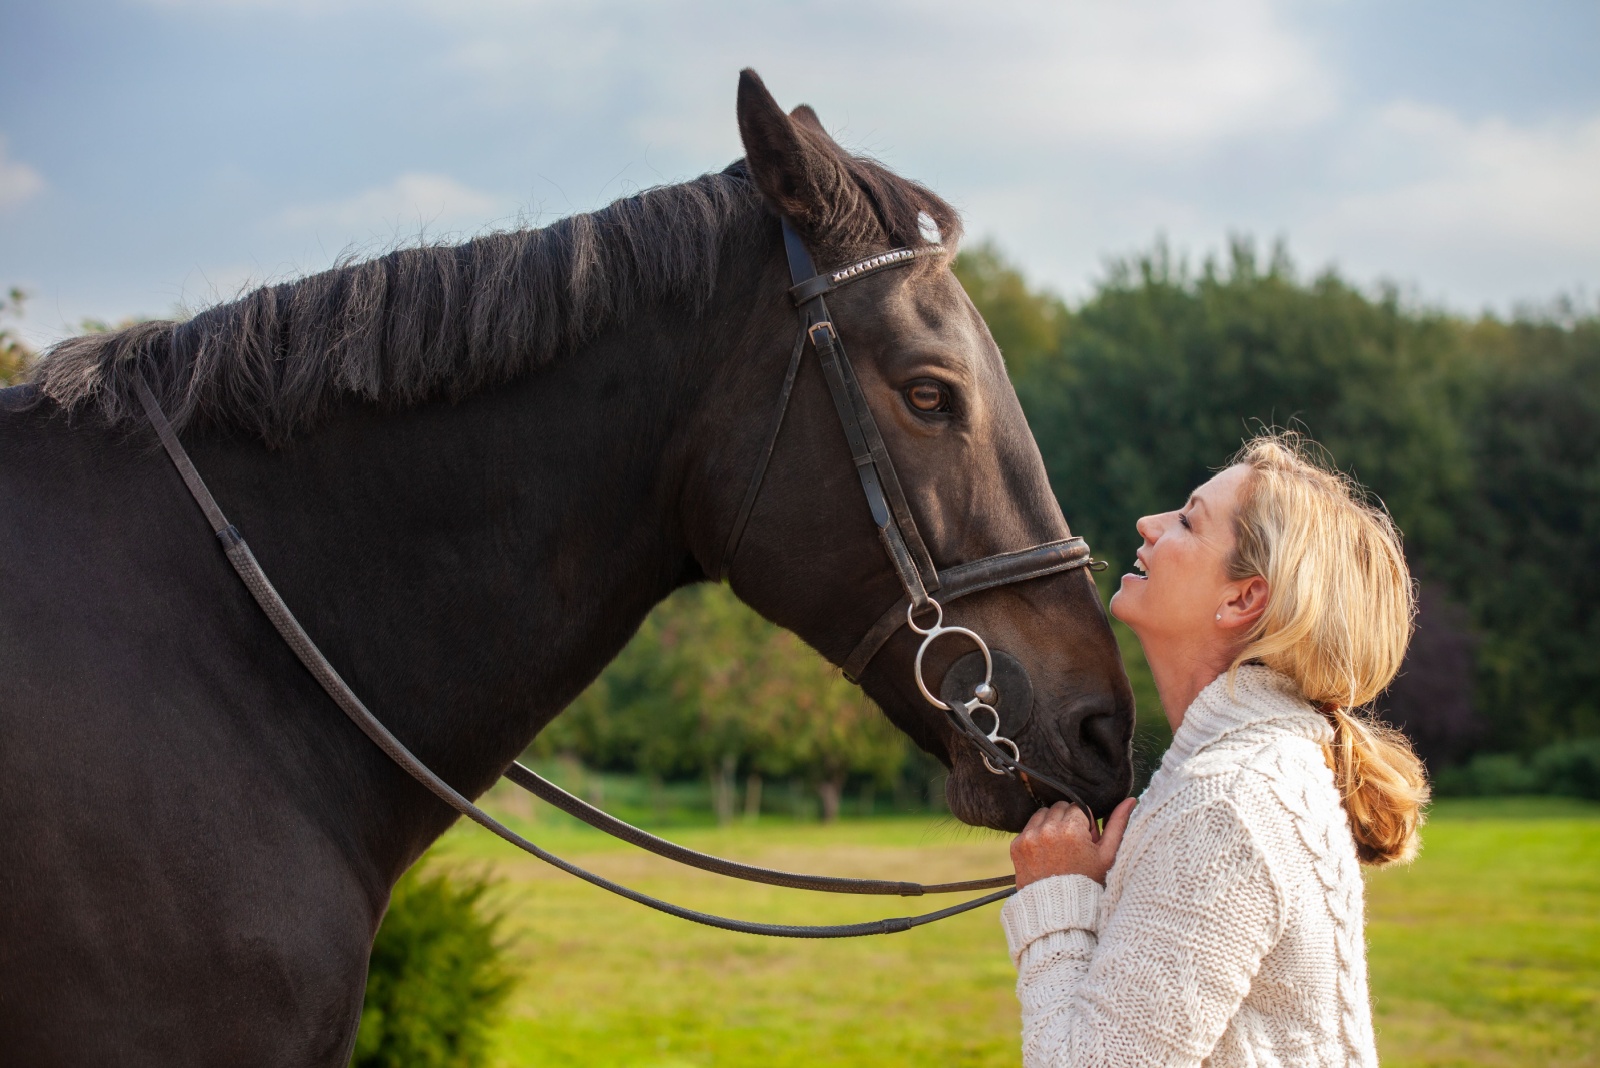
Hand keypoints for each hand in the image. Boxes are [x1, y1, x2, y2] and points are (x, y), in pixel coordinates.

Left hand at [1010, 798, 1137, 888]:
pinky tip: (1046, 854)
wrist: (1059, 911)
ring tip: (1059, 848)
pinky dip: (1037, 835)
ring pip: (1042, 814)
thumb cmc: (1088, 883)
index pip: (1078, 806)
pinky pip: (1028, 827)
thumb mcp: (1107, 855)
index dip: (1084, 822)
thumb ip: (1118, 824)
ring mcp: (1029, 837)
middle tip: (1073, 844)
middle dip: (1067, 821)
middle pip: (1059, 807)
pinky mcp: (1017, 845)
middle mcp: (1048, 829)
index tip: (1085, 839)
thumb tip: (1130, 799)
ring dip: (1051, 824)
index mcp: (1071, 829)